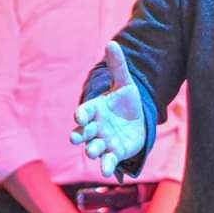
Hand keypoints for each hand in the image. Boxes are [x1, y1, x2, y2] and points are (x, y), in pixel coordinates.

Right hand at [70, 41, 145, 176]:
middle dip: (79, 135)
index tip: (80, 115)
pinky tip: (108, 169)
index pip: (84, 112)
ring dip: (92, 150)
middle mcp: (95, 128)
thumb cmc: (126, 101)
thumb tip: (112, 43)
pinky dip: (107, 165)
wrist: (137, 120)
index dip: (82, 114)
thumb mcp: (125, 83)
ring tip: (93, 151)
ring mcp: (103, 142)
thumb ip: (118, 66)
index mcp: (94, 110)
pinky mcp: (115, 153)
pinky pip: (108, 161)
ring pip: (93, 148)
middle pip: (83, 133)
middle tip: (76, 137)